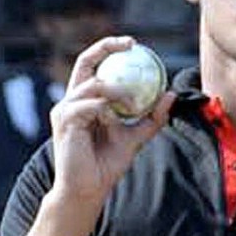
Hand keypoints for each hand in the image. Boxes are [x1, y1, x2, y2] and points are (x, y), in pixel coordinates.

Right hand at [49, 38, 175, 207]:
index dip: (110, 49)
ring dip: (116, 90)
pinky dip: (104, 110)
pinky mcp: (64, 121)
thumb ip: (152, 118)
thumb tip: (171, 95)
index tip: (134, 45)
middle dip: (107, 47)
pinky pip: (89, 105)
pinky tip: (113, 120)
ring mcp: (65, 109)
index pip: (95, 65)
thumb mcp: (135, 138)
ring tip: (131, 102)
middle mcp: (72, 100)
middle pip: (86, 60)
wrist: (88, 190)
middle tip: (132, 45)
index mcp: (86, 100)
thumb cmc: (107, 166)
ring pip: (93, 84)